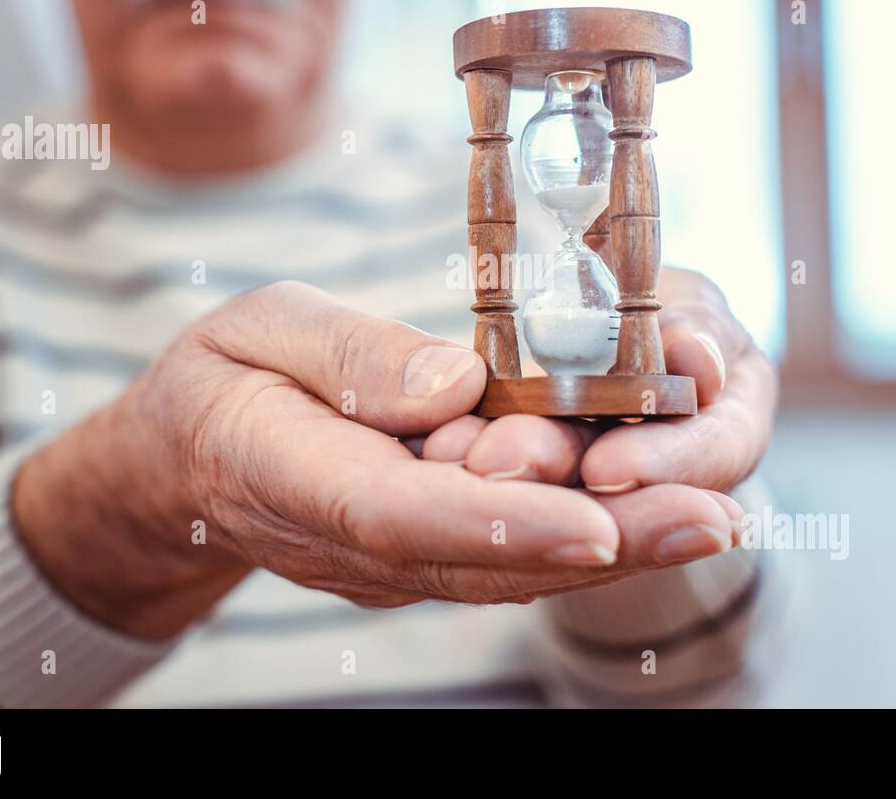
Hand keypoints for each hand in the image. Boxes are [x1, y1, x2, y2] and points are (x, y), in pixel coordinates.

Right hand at [13, 281, 745, 640]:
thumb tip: (455, 387)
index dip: (500, 524)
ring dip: (615, 550)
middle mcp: (349, 540)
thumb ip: (348, 358)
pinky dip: (582, 540)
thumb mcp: (258, 329)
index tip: (596, 526)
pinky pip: (500, 551)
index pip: (400, 514)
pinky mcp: (416, 550)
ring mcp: (386, 558)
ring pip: (504, 566)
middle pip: (481, 558)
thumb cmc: (221, 380)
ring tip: (713, 520)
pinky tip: (658, 517)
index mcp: (292, 475)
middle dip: (604, 546)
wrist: (182, 464)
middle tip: (710, 520)